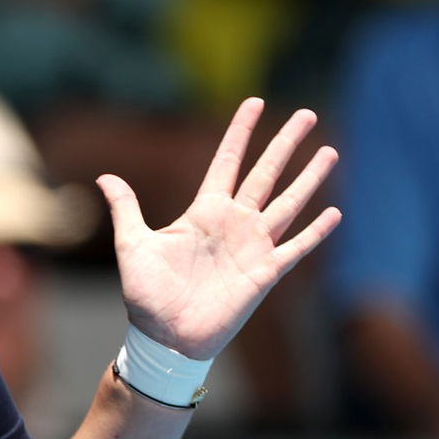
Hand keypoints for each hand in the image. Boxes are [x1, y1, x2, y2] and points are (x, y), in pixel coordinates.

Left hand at [96, 98, 341, 359]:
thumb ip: (126, 208)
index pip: (226, 162)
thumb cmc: (146, 294)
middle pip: (265, 173)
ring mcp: (251, 247)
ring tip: (329, 151)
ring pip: (287, 203)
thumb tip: (104, 176)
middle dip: (285, 143)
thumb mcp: (132, 244)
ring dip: (309, 179)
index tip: (253, 102)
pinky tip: (333, 213)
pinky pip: (294, 247)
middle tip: (307, 114)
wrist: (163, 336)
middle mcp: (232, 223)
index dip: (240, 133)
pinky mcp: (264, 273)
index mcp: (203, 211)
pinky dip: (314, 232)